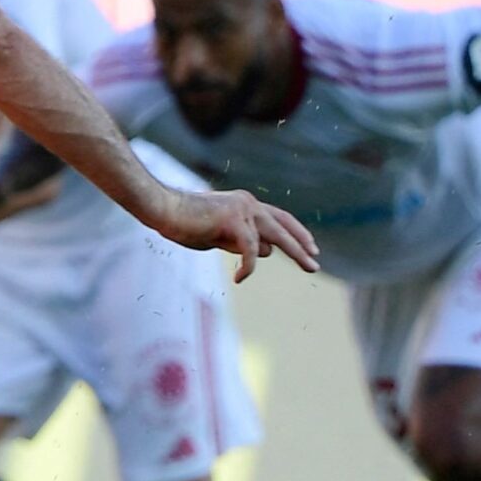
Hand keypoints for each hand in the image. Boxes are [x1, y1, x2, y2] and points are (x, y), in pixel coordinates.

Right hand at [160, 189, 320, 282]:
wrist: (164, 209)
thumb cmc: (185, 223)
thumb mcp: (218, 235)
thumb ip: (241, 241)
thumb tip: (267, 251)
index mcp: (245, 204)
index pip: (279, 218)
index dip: (295, 232)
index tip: (309, 246)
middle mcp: (249, 203)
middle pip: (284, 226)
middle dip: (302, 244)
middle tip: (316, 262)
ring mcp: (243, 210)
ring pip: (277, 237)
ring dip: (296, 253)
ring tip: (310, 267)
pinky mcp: (233, 221)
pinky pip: (250, 250)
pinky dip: (247, 266)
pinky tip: (239, 277)